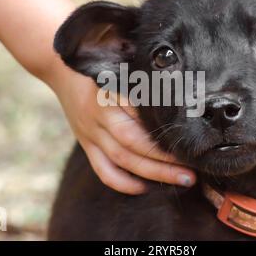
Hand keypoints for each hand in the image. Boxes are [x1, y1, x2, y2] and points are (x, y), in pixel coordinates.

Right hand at [49, 64, 195, 194]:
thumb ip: (145, 82)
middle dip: (166, 159)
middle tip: (194, 169)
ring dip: (153, 173)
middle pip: (134, 141)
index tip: (192, 139)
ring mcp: (90, 131)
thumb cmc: (102, 67)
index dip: (166, 129)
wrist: (61, 69)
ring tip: (182, 179)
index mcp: (112, 90)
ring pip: (122, 159)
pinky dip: (124, 183)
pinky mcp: (86, 144)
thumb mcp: (123, 67)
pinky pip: (103, 170)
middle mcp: (100, 113)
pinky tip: (145, 187)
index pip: (143, 114)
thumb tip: (180, 101)